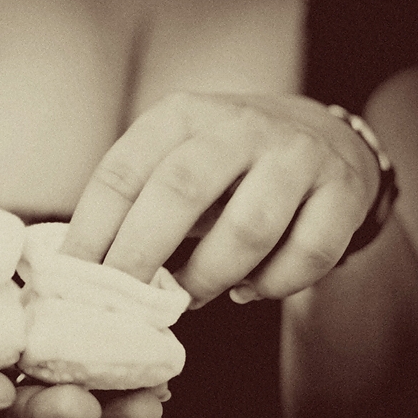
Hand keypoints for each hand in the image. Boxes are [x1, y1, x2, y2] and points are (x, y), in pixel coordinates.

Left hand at [61, 93, 380, 305]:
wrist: (323, 137)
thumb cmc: (229, 166)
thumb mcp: (178, 161)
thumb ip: (140, 204)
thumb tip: (88, 270)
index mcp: (182, 115)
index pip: (123, 171)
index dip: (93, 229)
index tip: (75, 276)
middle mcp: (239, 125)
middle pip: (181, 191)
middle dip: (144, 255)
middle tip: (126, 301)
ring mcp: (296, 154)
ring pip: (249, 229)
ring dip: (212, 276)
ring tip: (194, 296)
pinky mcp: (342, 190)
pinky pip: (307, 254)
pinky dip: (272, 285)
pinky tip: (250, 289)